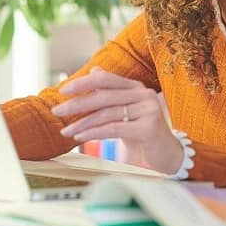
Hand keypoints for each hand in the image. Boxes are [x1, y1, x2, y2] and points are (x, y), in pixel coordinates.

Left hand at [52, 67, 182, 174]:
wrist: (168, 154)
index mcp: (136, 87)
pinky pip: (114, 128)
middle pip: (104, 96)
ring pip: (107, 114)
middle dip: (77, 104)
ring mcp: (148, 109)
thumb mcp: (126, 111)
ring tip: (66, 131)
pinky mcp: (149, 127)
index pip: (106, 79)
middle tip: (57, 111)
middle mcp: (144, 94)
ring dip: (82, 124)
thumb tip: (94, 71)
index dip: (84, 82)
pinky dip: (94, 133)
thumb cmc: (142, 132)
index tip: (63, 90)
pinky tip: (80, 138)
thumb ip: (111, 93)